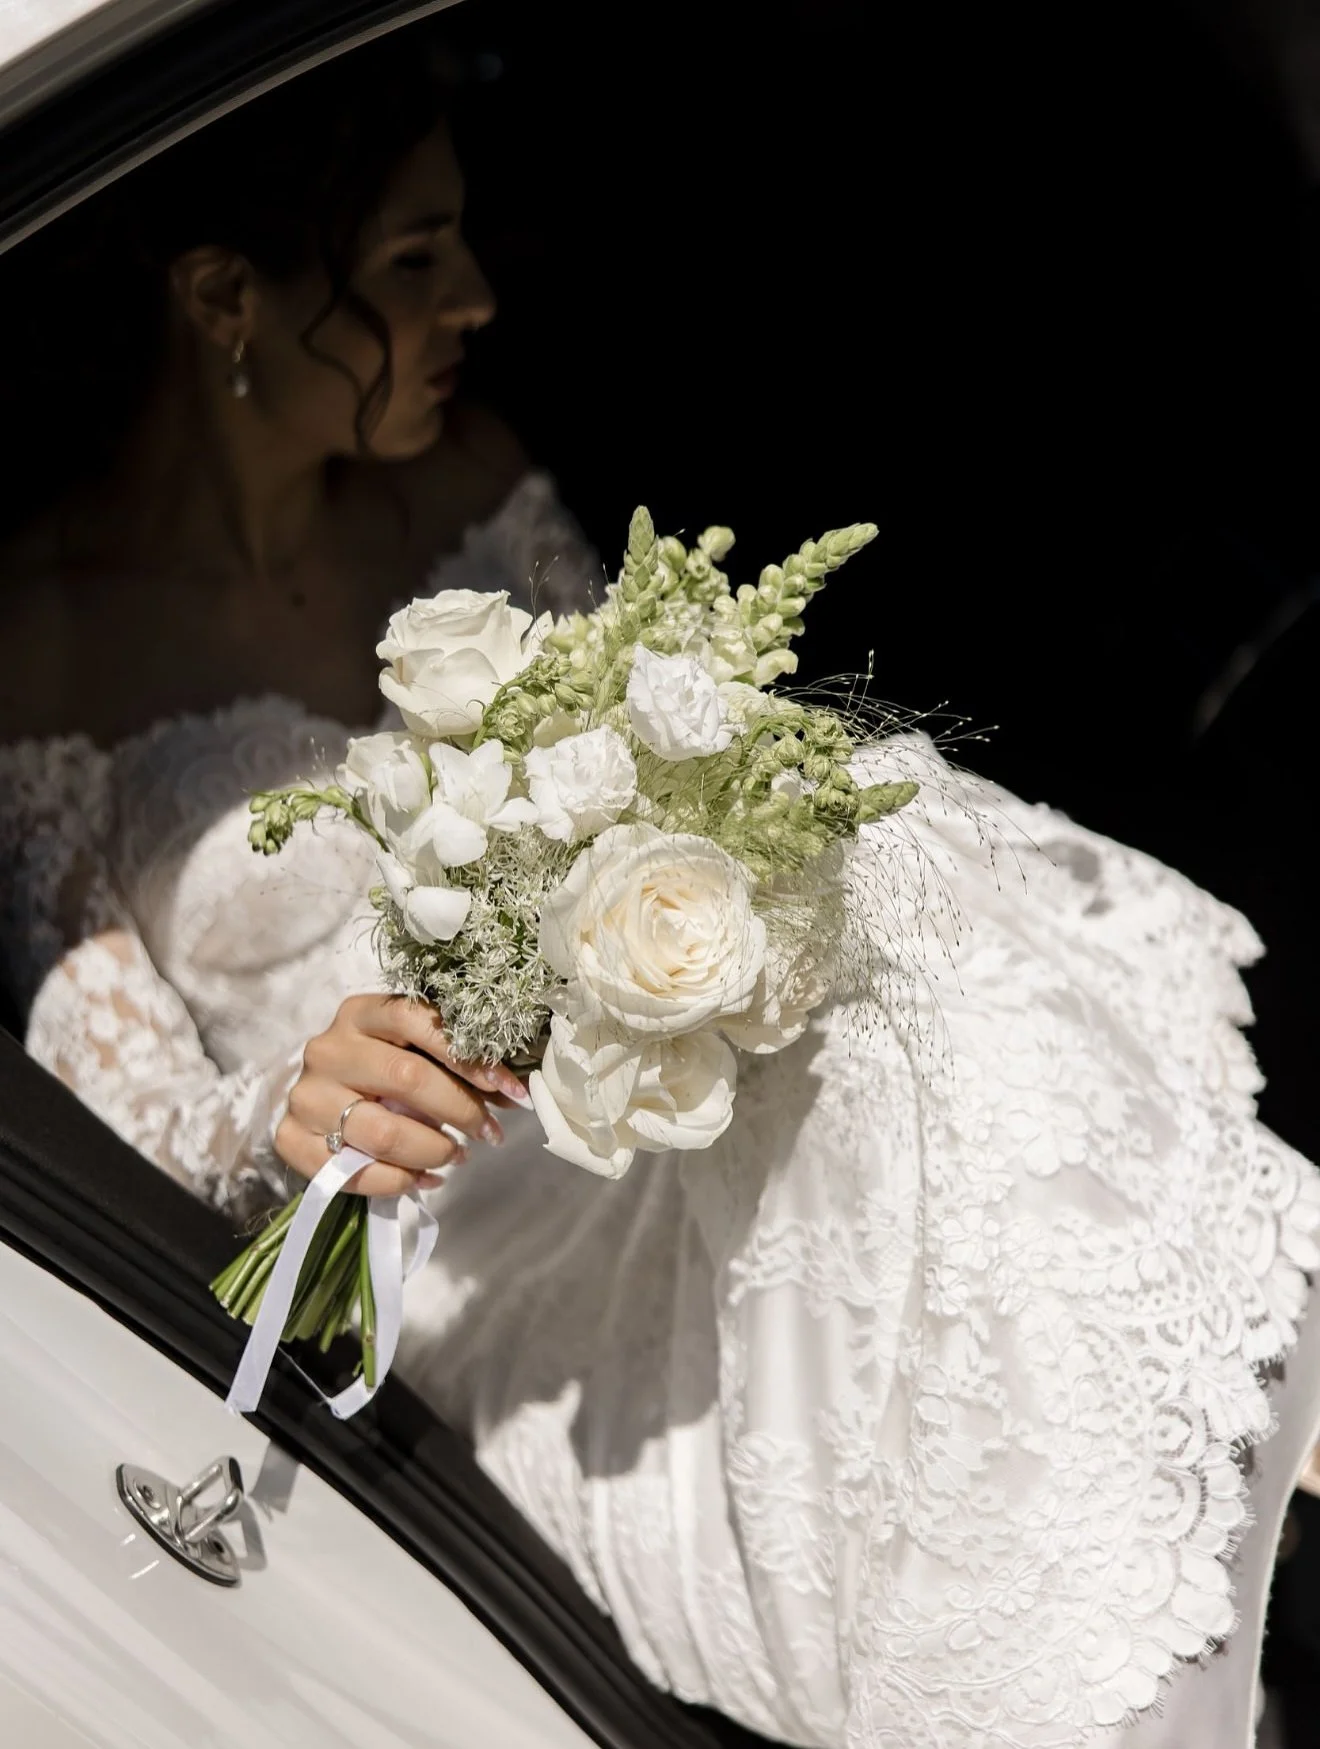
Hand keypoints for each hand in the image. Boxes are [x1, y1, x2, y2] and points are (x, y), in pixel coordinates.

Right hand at [276, 995, 528, 1195]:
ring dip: (433, 1150)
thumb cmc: (378, 1069)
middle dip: (461, 1110)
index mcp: (360, 1013)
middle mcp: (328, 1049)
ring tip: (458, 1156)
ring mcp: (305, 1095)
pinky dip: (398, 1182)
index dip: (468, 1057)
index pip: (418, 1022)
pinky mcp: (290, 1139)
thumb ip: (457, 1065)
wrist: (315, 1096)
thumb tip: (515, 1093)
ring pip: (381, 1131)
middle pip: (406, 1078)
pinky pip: (351, 1172)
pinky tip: (425, 1178)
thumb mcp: (414, 1053)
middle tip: (491, 1133)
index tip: (508, 1088)